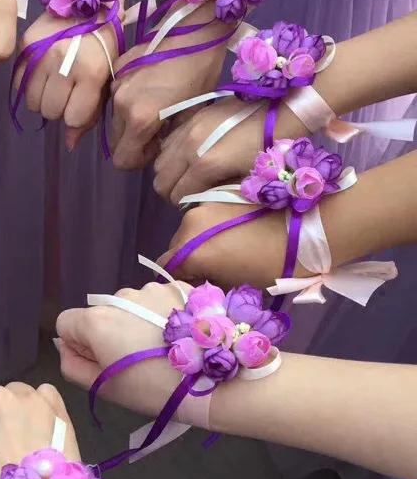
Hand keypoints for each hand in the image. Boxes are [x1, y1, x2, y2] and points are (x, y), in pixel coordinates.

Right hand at [13, 13, 117, 149]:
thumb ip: (90, 114)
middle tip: (66, 91)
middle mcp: (65, 64)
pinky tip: (40, 76)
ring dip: (42, 99)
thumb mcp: (106, 80)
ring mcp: (43, 54)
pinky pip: (18, 85)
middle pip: (50, 112)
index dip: (76, 115)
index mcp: (91, 73)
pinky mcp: (26, 45)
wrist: (90, 0)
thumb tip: (69, 145)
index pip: (73, 118)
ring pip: (32, 102)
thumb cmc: (105, 44)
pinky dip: (27, 87)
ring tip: (53, 83)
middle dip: (59, 108)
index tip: (80, 102)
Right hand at [56, 283, 186, 417]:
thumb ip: (73, 366)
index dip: (78, 345)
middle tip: (135, 361)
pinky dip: (162, 315)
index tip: (102, 362)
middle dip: (110, 333)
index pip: (66, 323)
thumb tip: (65, 348)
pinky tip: (178, 337)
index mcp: (97, 320)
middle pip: (100, 313)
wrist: (217, 381)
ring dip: (137, 323)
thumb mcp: (105, 388)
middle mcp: (121, 296)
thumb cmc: (154, 390)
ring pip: (130, 306)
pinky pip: (157, 301)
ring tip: (161, 349)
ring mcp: (152, 289)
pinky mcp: (179, 287)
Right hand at [110, 10, 228, 170]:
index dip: (139, 160)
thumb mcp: (191, 113)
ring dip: (130, 122)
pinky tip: (149, 89)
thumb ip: (167, 136)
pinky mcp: (116, 70)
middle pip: (115, 142)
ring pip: (114, 121)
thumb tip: (158, 146)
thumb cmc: (200, 70)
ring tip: (154, 108)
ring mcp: (115, 86)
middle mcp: (121, 104)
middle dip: (133, 143)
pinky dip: (128, 102)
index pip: (123, 160)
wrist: (194, 27)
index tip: (156, 146)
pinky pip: (116, 98)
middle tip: (156, 130)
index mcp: (140, 119)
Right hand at [153, 97, 308, 203]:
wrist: (285, 108)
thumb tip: (203, 200)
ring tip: (187, 174)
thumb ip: (219, 193)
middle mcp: (189, 146)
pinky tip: (189, 155)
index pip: (176, 195)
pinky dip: (172, 154)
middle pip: (161, 180)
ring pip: (160, 161)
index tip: (197, 203)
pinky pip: (168, 142)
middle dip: (172, 190)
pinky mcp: (193, 117)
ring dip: (170, 172)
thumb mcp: (249, 180)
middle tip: (189, 191)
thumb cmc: (273, 150)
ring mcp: (188, 129)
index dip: (185, 204)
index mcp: (205, 165)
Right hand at [159, 203, 290, 287]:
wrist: (312, 227)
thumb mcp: (238, 286)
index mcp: (190, 250)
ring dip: (203, 240)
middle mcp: (190, 222)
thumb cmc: (275, 266)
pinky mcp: (224, 191)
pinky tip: (239, 230)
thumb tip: (203, 283)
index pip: (166, 269)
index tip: (197, 287)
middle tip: (216, 270)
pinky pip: (211, 214)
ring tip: (231, 248)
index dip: (179, 280)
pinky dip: (217, 225)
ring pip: (194, 228)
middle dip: (190, 259)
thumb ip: (210, 284)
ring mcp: (207, 203)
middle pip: (177, 246)